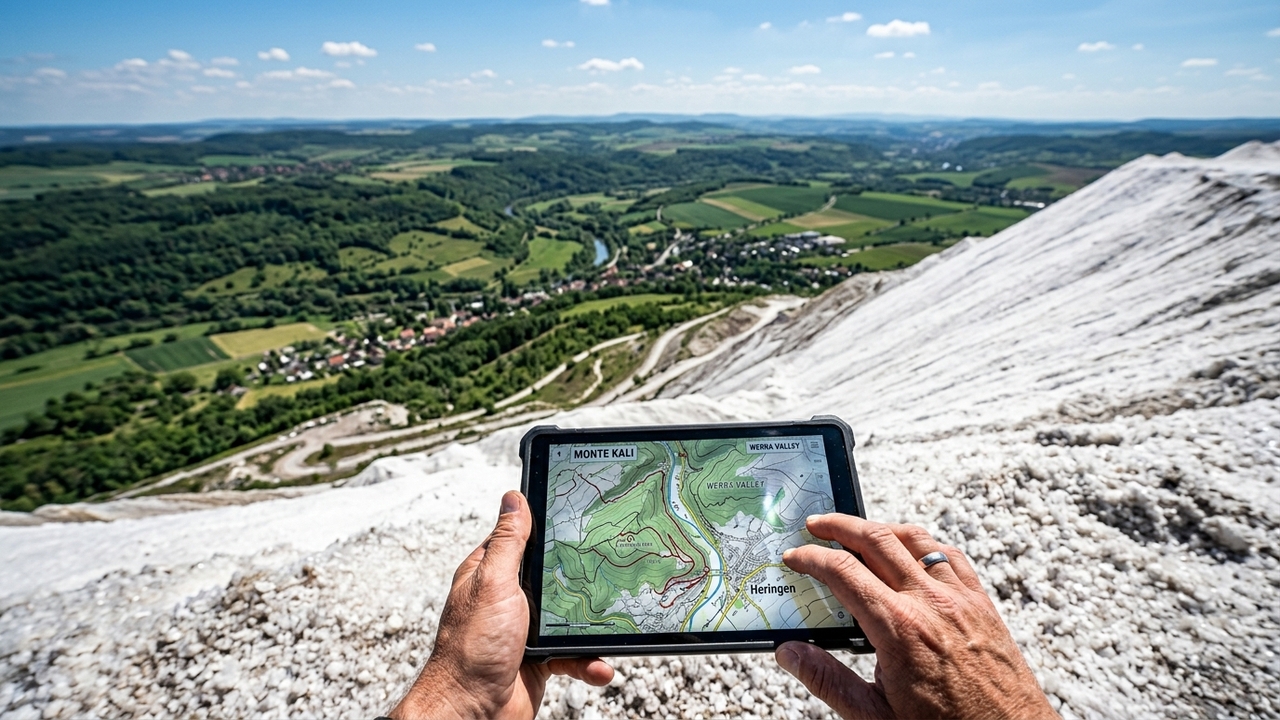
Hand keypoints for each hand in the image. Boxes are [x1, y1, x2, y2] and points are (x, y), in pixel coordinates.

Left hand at [389, 491, 613, 719]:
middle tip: (610, 569)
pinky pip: (573, 654)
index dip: (549, 527)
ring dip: (591, 627)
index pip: (523, 539)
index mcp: (491, 574)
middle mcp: (508, 599)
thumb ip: (507, 543)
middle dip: (582, 578)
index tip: (583, 516)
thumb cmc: (472, 649)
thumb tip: (513, 498)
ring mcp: (525, 630)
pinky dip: (588, 661)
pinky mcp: (540, 660)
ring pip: (570, 617)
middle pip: (555, 576)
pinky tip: (598, 665)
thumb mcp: (493, 583)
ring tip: (610, 627)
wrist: (471, 714)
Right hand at [775, 515, 1056, 719]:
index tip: (794, 557)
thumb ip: (827, 680)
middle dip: (839, 526)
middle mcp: (930, 603)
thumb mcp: (874, 715)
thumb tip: (789, 653)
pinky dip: (923, 543)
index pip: (843, 572)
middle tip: (815, 525)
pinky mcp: (981, 603)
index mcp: (898, 629)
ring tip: (857, 530)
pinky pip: (950, 555)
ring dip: (880, 528)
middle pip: (876, 540)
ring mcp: (960, 598)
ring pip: (915, 539)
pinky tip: (911, 550)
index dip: (811, 558)